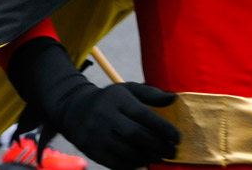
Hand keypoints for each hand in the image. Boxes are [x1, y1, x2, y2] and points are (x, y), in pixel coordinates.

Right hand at [55, 81, 179, 169]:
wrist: (74, 109)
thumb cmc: (110, 100)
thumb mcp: (128, 90)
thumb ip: (151, 94)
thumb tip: (174, 98)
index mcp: (118, 99)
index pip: (144, 115)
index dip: (164, 128)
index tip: (177, 137)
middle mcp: (106, 115)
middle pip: (137, 135)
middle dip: (159, 146)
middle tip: (172, 152)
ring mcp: (97, 134)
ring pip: (128, 152)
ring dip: (148, 158)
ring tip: (160, 158)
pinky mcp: (92, 149)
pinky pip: (117, 163)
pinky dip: (133, 165)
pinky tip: (143, 162)